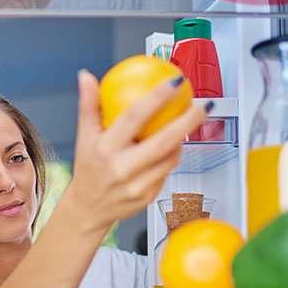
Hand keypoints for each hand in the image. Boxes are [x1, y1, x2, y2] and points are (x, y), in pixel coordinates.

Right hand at [62, 69, 210, 234]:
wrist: (88, 209)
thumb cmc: (88, 169)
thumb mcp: (83, 137)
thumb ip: (88, 105)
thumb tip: (87, 77)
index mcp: (105, 149)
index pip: (134, 118)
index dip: (157, 98)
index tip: (175, 82)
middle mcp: (122, 169)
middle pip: (163, 141)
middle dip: (188, 121)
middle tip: (203, 104)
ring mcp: (137, 186)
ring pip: (170, 158)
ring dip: (183, 138)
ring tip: (191, 121)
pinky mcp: (148, 197)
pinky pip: (167, 172)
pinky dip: (173, 156)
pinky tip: (176, 144)